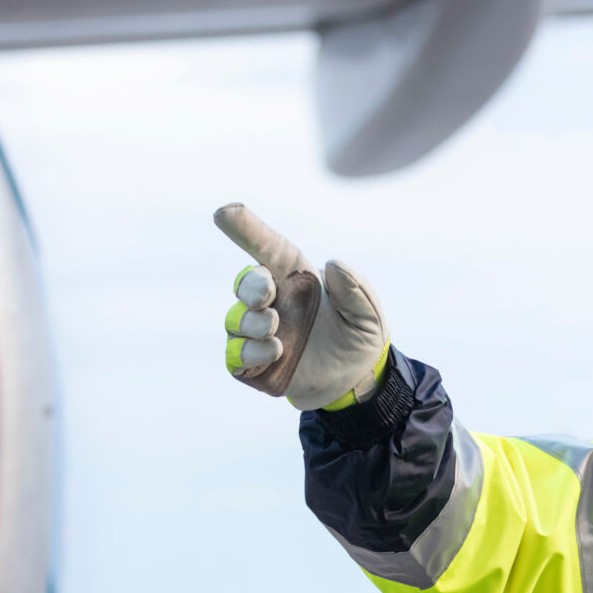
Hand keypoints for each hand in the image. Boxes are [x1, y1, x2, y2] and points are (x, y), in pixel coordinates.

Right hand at [215, 203, 391, 410]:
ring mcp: (258, 333)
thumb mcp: (369, 314)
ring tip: (277, 332)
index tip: (224, 212)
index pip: (267, 247)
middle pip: (244, 283)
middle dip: (250, 285)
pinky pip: (234, 355)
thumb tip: (334, 266)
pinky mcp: (253, 364)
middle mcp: (272, 301)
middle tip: (267, 294)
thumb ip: (356, 290)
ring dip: (251, 322)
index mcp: (296, 278)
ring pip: (235, 320)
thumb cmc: (358, 336)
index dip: (245, 228)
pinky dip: (249, 352)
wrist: (356, 379)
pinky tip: (274, 352)